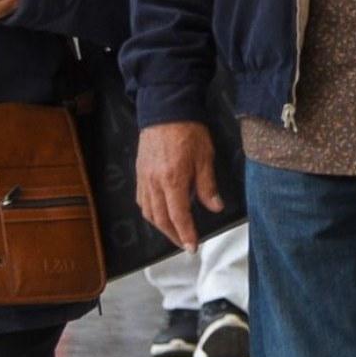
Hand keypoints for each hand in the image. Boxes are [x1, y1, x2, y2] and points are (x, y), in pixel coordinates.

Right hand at [137, 122, 224, 249]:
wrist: (166, 110)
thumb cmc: (188, 130)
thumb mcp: (205, 157)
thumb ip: (208, 185)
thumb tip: (215, 207)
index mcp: (173, 180)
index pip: (178, 216)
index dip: (186, 234)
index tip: (192, 246)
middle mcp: (154, 183)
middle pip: (160, 219)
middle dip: (173, 235)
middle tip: (185, 243)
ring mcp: (144, 178)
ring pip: (148, 212)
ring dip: (161, 226)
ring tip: (174, 232)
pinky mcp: (139, 173)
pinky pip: (141, 200)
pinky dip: (150, 212)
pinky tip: (159, 213)